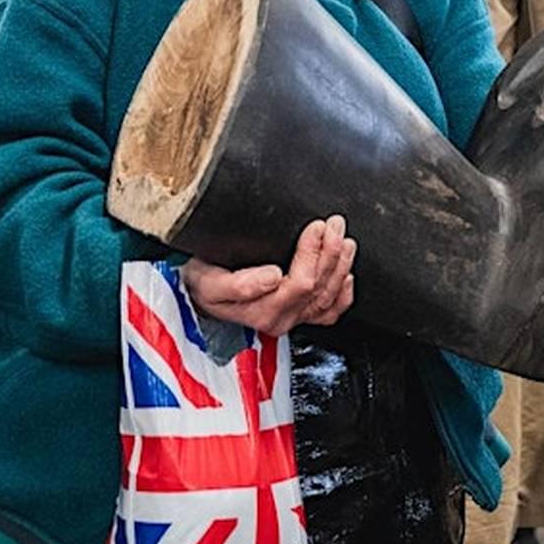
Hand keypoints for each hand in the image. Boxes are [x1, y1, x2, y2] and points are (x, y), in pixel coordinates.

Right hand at [180, 217, 355, 333]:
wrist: (196, 295)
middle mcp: (280, 319)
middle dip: (330, 252)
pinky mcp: (298, 316)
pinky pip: (329, 313)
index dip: (313, 254)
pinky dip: (343, 294)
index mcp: (263, 311)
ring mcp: (291, 319)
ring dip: (340, 266)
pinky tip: (348, 276)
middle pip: (319, 287)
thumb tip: (272, 277)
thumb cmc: (202, 284)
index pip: (301, 283)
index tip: (316, 227)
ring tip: (344, 240)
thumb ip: (238, 284)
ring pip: (328, 296)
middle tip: (334, 224)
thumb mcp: (209, 282)